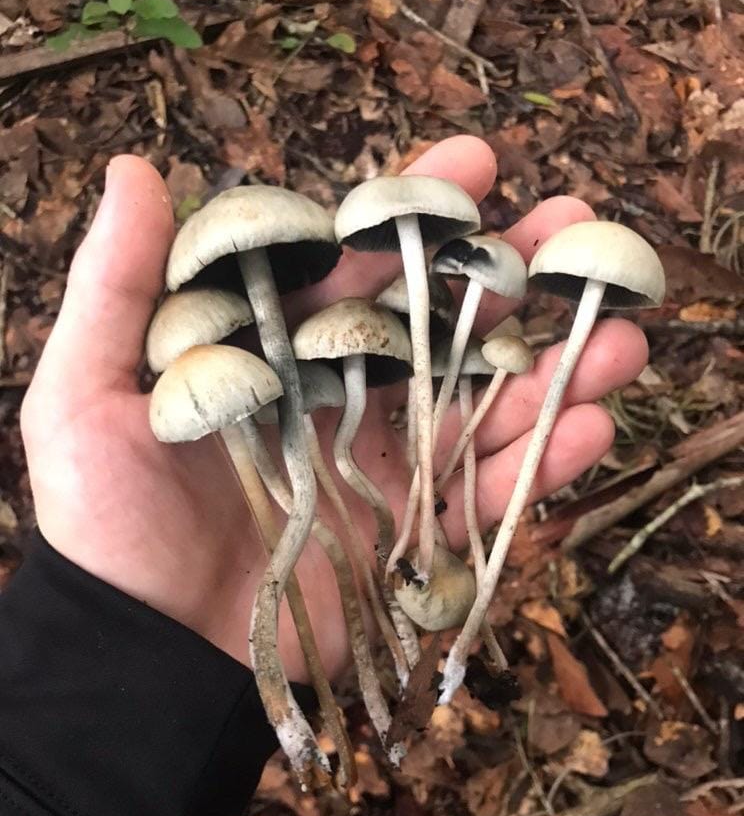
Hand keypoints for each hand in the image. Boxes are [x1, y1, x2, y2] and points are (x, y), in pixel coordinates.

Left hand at [21, 137, 646, 683]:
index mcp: (282, 354)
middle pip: (443, 326)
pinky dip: (543, 466)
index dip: (417, 212)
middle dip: (515, 276)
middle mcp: (345, 400)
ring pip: (487, 407)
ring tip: (621, 331)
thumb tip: (135, 170)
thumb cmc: (107, 525)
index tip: (477, 164)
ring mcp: (386, 471)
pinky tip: (591, 424)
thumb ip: (117, 287)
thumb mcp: (87, 396)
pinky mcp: (412, 541)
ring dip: (557, 367)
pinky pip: (488, 498)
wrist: (147, 652)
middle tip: (580, 227)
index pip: (360, 266)